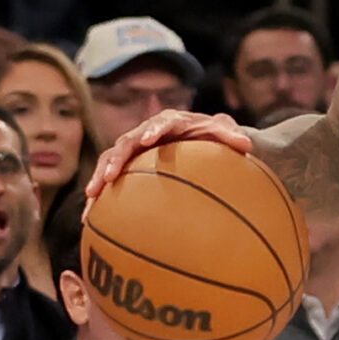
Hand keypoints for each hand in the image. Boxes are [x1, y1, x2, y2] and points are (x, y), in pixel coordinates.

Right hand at [87, 108, 259, 205]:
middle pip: (126, 143)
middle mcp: (147, 132)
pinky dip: (101, 195)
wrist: (206, 143)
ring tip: (91, 197)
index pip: (160, 123)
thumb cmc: (216, 138)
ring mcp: (136, 149)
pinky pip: (111, 179)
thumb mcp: (227, 135)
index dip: (152, 129)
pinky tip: (91, 217)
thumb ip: (232, 137)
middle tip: (107, 178)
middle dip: (115, 159)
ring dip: (100, 177)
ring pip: (111, 160)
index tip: (148, 140)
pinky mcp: (129, 165)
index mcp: (171, 122)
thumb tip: (246, 145)